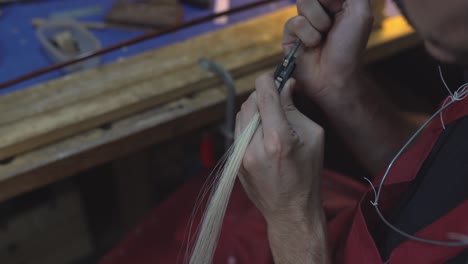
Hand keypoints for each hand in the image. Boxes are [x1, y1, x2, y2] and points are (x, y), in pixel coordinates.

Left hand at [235, 73, 324, 222]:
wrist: (290, 210)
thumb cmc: (308, 175)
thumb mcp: (312, 137)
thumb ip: (295, 109)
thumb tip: (285, 86)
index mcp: (278, 139)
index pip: (264, 94)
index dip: (268, 79)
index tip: (274, 76)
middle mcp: (254, 146)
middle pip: (250, 102)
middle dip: (262, 94)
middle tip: (276, 96)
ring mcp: (241, 155)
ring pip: (240, 115)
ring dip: (254, 108)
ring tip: (270, 115)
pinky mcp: (234, 161)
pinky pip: (238, 130)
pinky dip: (249, 123)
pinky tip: (262, 131)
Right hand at [283, 0, 372, 101]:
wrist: (334, 77)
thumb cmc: (350, 48)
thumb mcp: (360, 12)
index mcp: (336, 2)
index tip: (336, 6)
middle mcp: (318, 10)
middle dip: (326, 7)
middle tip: (333, 23)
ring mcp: (303, 22)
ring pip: (302, 3)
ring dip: (318, 22)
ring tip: (323, 38)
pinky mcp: (290, 36)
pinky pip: (294, 23)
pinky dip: (307, 36)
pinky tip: (312, 47)